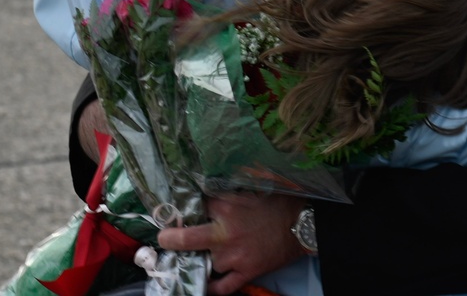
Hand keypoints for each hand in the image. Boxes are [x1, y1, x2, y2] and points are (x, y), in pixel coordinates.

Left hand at [158, 192, 305, 294]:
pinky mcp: (246, 273)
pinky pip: (222, 287)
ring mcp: (234, 257)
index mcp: (227, 207)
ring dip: (203, 258)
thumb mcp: (253, 187)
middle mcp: (226, 233)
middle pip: (187, 238)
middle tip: (163, 238)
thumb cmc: (279, 203)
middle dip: (170, 238)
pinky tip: (205, 283)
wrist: (303, 224)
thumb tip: (209, 182)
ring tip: (200, 254)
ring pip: (206, 262)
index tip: (175, 209)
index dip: (186, 207)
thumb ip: (229, 188)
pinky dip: (211, 287)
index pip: (196, 206)